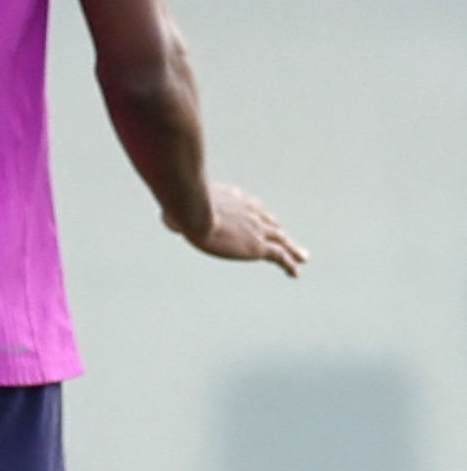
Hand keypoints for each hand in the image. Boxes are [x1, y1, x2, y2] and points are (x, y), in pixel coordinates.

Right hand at [181, 182, 307, 275]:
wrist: (194, 211)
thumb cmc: (180, 206)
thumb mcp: (177, 207)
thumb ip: (176, 213)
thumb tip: (168, 218)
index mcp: (234, 198)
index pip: (252, 207)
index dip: (259, 215)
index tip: (263, 221)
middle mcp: (249, 211)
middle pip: (269, 222)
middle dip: (277, 231)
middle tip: (285, 238)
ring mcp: (256, 228)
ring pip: (281, 240)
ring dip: (292, 248)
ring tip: (302, 257)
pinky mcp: (258, 246)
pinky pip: (280, 256)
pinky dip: (289, 264)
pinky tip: (295, 273)